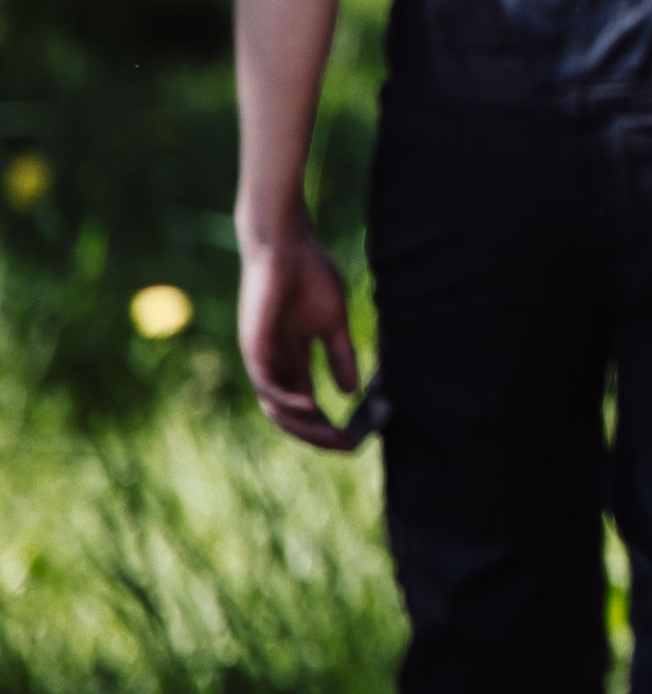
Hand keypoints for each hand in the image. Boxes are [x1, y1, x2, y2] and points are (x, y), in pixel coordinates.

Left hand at [239, 230, 368, 451]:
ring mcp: (263, 358)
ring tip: (332, 434)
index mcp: (292, 360)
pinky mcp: (254, 347)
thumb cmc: (311, 277)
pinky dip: (287, 400)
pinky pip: (267, 384)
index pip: (307, 403)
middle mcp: (274, 366)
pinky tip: (311, 406)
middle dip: (317, 433)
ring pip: (277, 407)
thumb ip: (340, 357)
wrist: (287, 248)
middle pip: (290, 414)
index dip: (327, 423)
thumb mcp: (333, 323)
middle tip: (345, 445)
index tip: (354, 438)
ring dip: (303, 425)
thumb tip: (350, 392)